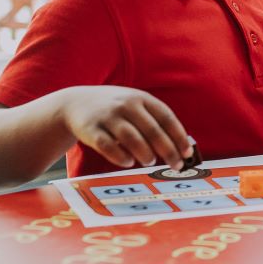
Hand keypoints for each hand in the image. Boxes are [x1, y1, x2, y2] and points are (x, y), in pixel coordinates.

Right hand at [60, 86, 192, 169]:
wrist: (75, 103)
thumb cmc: (115, 109)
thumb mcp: (135, 105)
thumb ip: (155, 121)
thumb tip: (182, 147)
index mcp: (141, 98)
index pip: (166, 118)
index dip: (179, 137)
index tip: (188, 154)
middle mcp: (126, 105)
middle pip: (152, 130)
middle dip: (167, 150)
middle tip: (176, 165)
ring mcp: (107, 116)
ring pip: (132, 138)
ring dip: (145, 154)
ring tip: (150, 162)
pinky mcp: (90, 129)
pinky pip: (108, 146)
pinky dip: (121, 157)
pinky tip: (129, 162)